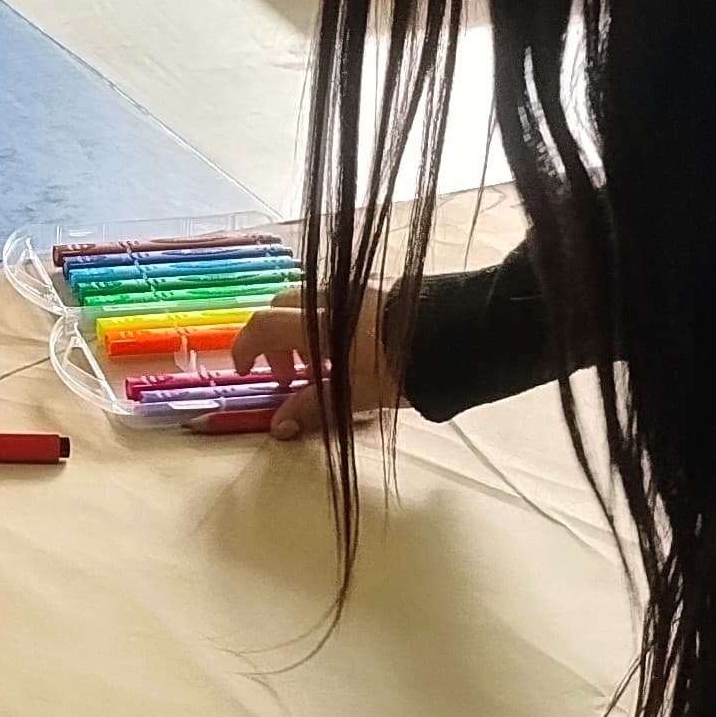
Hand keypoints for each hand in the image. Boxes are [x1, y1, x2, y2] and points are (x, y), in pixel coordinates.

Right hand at [227, 284, 401, 440]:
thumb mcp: (363, 394)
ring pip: (309, 302)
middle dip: (275, 342)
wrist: (469, 337)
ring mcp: (357, 291)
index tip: (248, 373)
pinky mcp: (379, 291)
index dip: (246, 348)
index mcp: (323, 322)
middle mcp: (334, 298)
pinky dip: (327, 325)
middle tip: (293, 377)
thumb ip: (317, 406)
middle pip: (281, 307)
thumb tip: (280, 426)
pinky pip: (336, 302)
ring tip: (324, 369)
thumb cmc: (412, 368)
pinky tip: (349, 354)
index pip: (263, 325)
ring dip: (302, 332)